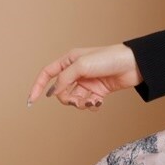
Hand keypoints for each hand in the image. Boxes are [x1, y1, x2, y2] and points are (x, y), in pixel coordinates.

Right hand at [26, 43, 142, 109]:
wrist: (133, 65)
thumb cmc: (108, 59)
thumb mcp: (82, 65)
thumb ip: (64, 78)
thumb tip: (53, 92)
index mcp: (69, 60)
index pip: (47, 74)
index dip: (37, 87)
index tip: (31, 101)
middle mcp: (76, 72)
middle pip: (60, 91)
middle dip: (66, 99)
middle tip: (75, 101)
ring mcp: (87, 82)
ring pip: (74, 99)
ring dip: (79, 104)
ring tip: (90, 103)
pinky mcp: (99, 91)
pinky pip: (87, 103)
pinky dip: (91, 106)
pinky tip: (98, 103)